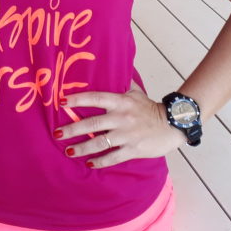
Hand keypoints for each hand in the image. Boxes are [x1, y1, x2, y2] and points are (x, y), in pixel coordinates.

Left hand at [56, 89, 184, 168]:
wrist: (173, 124)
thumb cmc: (151, 108)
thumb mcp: (137, 92)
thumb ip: (123, 83)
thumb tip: (114, 68)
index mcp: (121, 101)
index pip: (95, 98)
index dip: (78, 99)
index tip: (62, 101)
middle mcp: (121, 117)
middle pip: (92, 123)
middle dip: (72, 129)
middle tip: (57, 133)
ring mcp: (126, 135)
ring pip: (99, 143)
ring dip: (82, 148)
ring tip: (69, 151)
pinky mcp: (133, 149)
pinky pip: (113, 157)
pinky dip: (100, 161)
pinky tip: (90, 163)